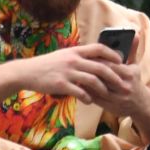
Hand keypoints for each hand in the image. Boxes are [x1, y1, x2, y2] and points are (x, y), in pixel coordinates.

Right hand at [17, 44, 134, 103]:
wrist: (26, 72)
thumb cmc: (45, 65)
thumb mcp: (63, 56)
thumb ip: (77, 57)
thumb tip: (92, 60)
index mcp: (75, 51)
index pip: (99, 48)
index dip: (112, 54)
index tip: (121, 61)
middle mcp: (73, 60)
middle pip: (101, 67)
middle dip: (114, 76)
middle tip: (122, 84)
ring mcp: (67, 73)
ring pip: (93, 81)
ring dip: (103, 89)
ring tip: (107, 95)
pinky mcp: (61, 85)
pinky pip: (80, 92)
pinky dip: (88, 98)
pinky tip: (90, 101)